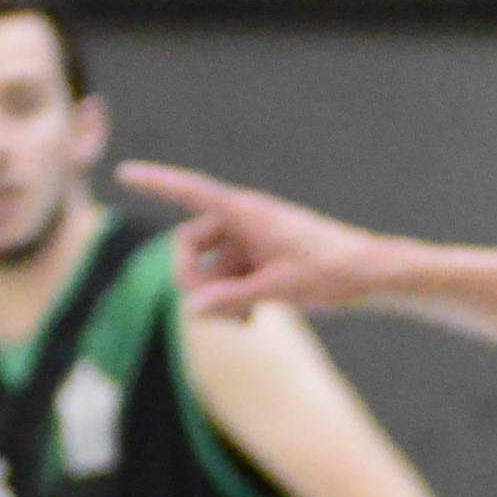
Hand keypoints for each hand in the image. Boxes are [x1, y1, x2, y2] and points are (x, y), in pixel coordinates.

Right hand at [114, 158, 399, 317]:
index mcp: (247, 213)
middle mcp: (245, 221)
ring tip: (241, 323)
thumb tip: (191, 309)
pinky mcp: (262, 258)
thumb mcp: (278, 288)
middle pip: (191, 243)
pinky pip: (230, 277)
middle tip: (205, 312)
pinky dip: (232, 297)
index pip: (191, 192)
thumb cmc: (331, 272)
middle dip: (191, 278)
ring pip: (211, 266)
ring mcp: (253, 241)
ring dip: (215, 295)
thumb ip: (232, 299)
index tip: (125, 173)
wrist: (371, 276)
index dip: (156, 183)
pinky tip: (248, 321)